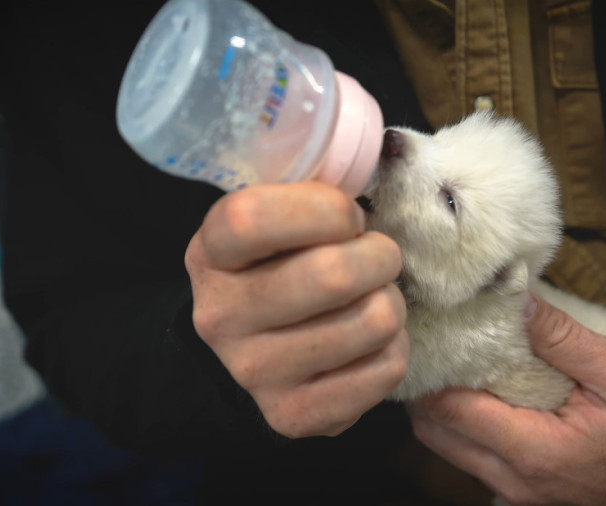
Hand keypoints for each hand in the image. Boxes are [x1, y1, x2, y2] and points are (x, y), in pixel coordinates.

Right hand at [185, 182, 408, 437]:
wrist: (244, 354)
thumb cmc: (275, 269)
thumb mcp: (270, 223)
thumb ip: (306, 194)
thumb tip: (380, 172)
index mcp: (211, 255)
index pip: (256, 218)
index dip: (324, 209)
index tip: (345, 216)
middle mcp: (221, 317)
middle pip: (334, 274)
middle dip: (379, 254)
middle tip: (376, 256)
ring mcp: (255, 373)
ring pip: (372, 321)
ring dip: (391, 301)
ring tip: (373, 297)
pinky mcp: (295, 416)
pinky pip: (386, 368)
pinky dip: (394, 346)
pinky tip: (370, 341)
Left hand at [407, 294, 605, 504]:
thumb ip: (562, 338)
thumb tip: (514, 299)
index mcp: (536, 451)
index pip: (450, 411)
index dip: (432, 372)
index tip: (431, 334)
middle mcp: (516, 482)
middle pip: (437, 435)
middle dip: (427, 389)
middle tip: (438, 346)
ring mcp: (518, 495)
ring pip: (450, 451)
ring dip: (444, 409)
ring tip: (458, 365)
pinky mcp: (525, 496)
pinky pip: (474, 462)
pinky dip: (465, 430)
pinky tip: (484, 398)